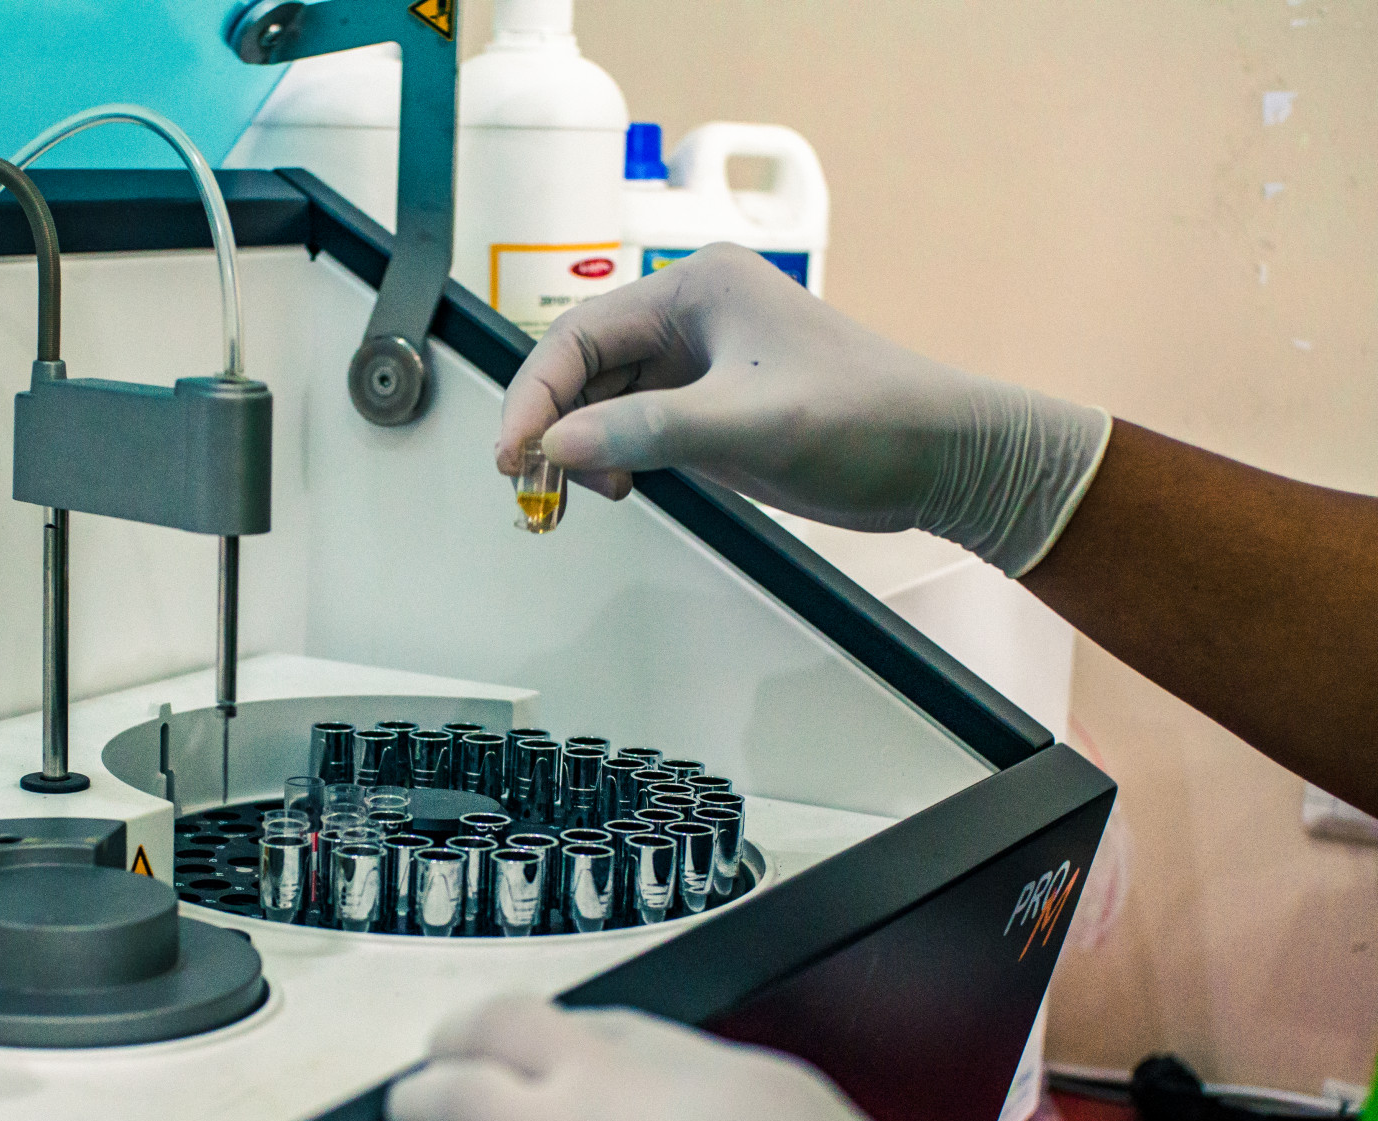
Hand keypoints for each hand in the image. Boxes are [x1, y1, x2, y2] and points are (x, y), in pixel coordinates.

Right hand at [496, 243, 1109, 577]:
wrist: (942, 459)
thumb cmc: (867, 419)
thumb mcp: (749, 425)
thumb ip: (647, 431)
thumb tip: (558, 446)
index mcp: (695, 288)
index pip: (579, 336)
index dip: (535, 396)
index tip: (513, 455)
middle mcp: (690, 316)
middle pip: (582, 366)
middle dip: (552, 426)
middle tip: (532, 486)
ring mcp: (699, 364)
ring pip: (603, 401)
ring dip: (581, 448)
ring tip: (583, 498)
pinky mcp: (711, 408)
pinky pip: (635, 427)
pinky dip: (613, 460)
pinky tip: (621, 490)